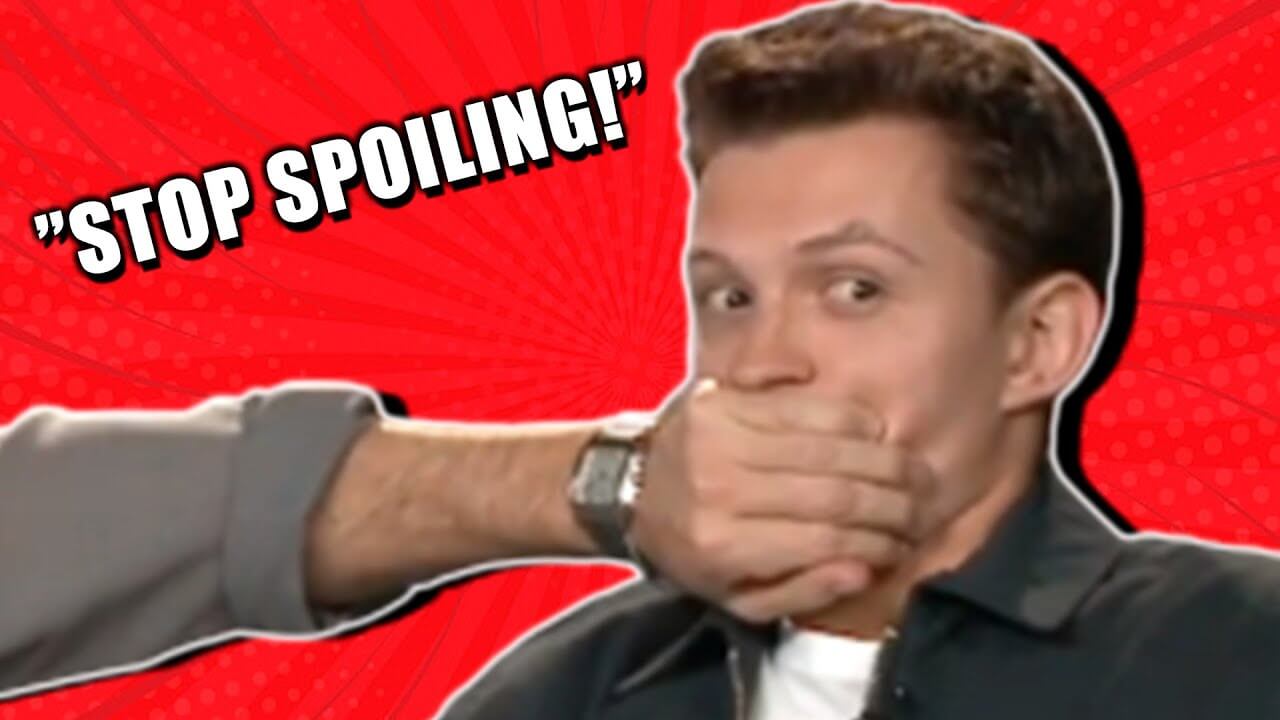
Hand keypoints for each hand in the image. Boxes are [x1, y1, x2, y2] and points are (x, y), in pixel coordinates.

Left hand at [629, 379, 935, 623]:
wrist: (627, 488)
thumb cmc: (691, 550)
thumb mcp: (737, 599)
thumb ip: (801, 590)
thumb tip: (864, 570)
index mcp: (723, 545)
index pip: (824, 540)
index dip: (877, 544)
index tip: (904, 546)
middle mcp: (721, 488)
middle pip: (834, 492)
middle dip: (891, 501)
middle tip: (921, 506)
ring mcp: (720, 437)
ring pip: (827, 445)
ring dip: (881, 459)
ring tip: (911, 472)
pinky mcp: (722, 400)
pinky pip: (804, 405)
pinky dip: (849, 419)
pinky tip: (874, 434)